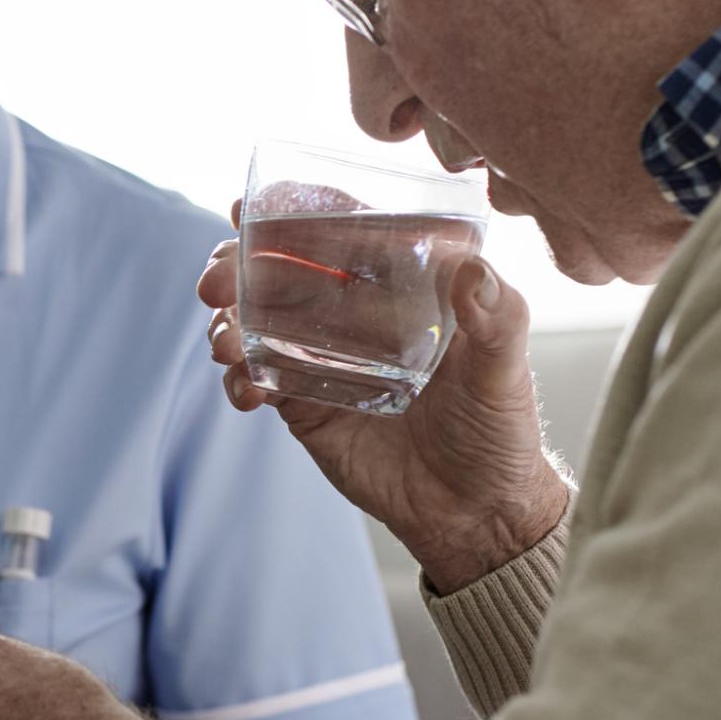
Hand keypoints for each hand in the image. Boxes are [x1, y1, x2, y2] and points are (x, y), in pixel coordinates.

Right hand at [199, 201, 569, 591]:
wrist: (473, 512)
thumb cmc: (499, 429)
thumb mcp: (504, 371)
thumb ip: (496, 319)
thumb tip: (473, 271)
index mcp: (399, 284)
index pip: (339, 231)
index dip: (290, 211)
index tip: (247, 208)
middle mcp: (354, 312)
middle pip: (278, 270)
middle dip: (234, 267)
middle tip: (216, 284)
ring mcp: (321, 356)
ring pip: (254, 321)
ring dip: (226, 323)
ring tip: (225, 345)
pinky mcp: (302, 403)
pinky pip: (256, 380)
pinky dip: (240, 380)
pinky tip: (248, 392)